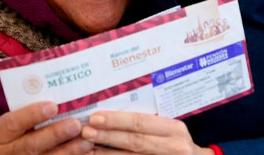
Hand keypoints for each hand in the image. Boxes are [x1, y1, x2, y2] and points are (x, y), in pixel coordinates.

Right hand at [0, 101, 91, 154]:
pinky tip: (85, 154)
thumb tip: (55, 100)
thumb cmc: (5, 140)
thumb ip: (22, 117)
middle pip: (31, 145)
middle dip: (55, 135)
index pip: (12, 124)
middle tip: (76, 124)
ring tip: (86, 141)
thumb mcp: (3, 129)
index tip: (53, 106)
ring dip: (68, 151)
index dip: (32, 115)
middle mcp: (5, 154)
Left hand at [81, 111, 212, 154]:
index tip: (95, 117)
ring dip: (105, 154)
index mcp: (174, 129)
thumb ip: (149, 123)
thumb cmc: (178, 143)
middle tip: (86, 132)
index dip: (116, 120)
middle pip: (135, 141)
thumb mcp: (171, 130)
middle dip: (107, 136)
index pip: (141, 123)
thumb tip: (112, 113)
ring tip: (86, 149)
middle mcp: (174, 147)